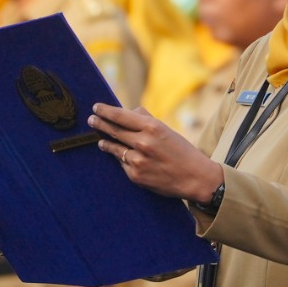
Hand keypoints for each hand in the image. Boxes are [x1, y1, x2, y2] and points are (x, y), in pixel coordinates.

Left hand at [87, 105, 222, 202]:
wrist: (195, 178)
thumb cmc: (182, 151)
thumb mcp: (166, 130)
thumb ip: (146, 120)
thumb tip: (128, 112)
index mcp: (152, 127)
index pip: (121, 116)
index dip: (105, 111)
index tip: (96, 107)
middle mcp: (143, 143)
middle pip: (113, 131)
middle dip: (100, 124)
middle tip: (91, 120)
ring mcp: (138, 161)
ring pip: (114, 148)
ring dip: (106, 143)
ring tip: (100, 140)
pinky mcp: (135, 176)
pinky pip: (123, 163)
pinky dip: (121, 159)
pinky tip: (121, 156)